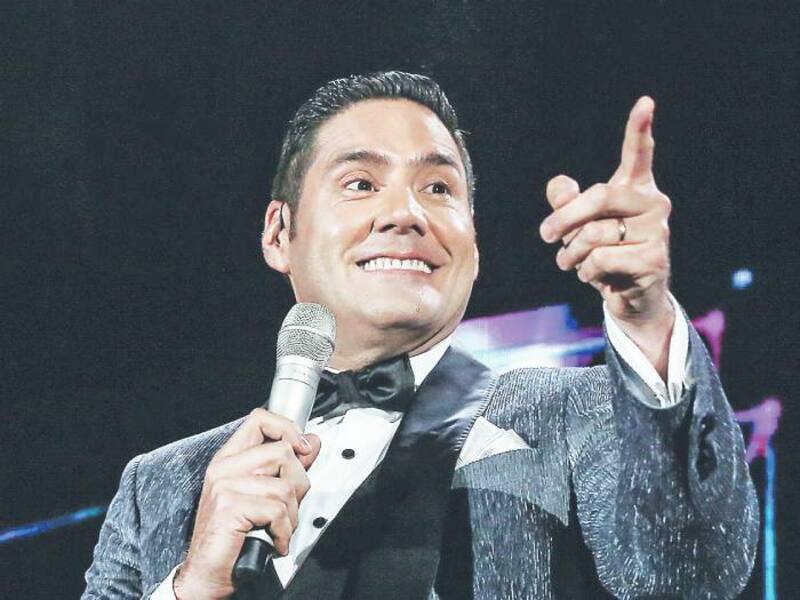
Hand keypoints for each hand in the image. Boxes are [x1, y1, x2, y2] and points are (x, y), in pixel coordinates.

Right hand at [173, 408, 320, 599]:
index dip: (287, 428)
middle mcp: (224, 468)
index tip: (302, 448)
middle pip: (283, 452)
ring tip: (278, 529)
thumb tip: (311, 442)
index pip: (260, 419)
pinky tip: (273, 541)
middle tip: (287, 508)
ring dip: (291, 515)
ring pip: (285, 485)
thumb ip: (287, 467)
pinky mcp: (229, 507)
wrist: (206, 575)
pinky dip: (283, 532)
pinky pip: (277, 510)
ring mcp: (224, 486)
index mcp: (230, 459)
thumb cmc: (233, 538)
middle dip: (298, 484)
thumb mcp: (264, 495)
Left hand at [539, 97, 674, 371]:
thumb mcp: (580, 225)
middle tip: (546, 235)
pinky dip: (587, 273)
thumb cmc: (604, 251)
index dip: (640, 129)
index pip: (638, 155)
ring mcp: (657, 232)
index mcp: (635, 189)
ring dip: (572, 255)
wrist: (631, 296)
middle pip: (598, 196)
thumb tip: (559, 186)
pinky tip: (597, 278)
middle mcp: (652, 204)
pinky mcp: (654, 260)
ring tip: (576, 264)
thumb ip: (567, 202)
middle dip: (564, 219)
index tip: (646, 102)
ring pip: (594, 236)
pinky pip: (601, 261)